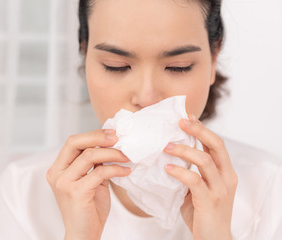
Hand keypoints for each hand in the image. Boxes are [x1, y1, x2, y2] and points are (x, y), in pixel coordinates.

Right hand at [46, 129, 130, 239]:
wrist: (84, 235)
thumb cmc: (88, 208)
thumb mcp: (91, 180)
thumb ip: (95, 163)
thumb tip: (111, 143)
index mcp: (58, 168)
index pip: (73, 142)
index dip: (93, 135)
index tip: (112, 134)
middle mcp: (57, 173)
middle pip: (75, 143)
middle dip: (98, 137)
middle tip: (118, 138)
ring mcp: (64, 183)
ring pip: (90, 156)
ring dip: (112, 153)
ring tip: (127, 156)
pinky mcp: (76, 192)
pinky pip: (100, 172)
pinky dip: (116, 169)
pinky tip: (126, 170)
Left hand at [163, 114, 237, 239]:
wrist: (214, 239)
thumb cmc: (203, 212)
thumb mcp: (200, 187)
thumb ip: (192, 171)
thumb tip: (171, 154)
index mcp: (225, 172)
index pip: (216, 144)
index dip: (202, 128)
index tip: (187, 116)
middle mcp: (226, 177)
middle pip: (215, 146)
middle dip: (198, 130)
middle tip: (180, 121)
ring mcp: (219, 189)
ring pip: (204, 161)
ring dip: (184, 150)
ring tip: (166, 147)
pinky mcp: (209, 201)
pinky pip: (194, 181)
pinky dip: (180, 171)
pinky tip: (168, 168)